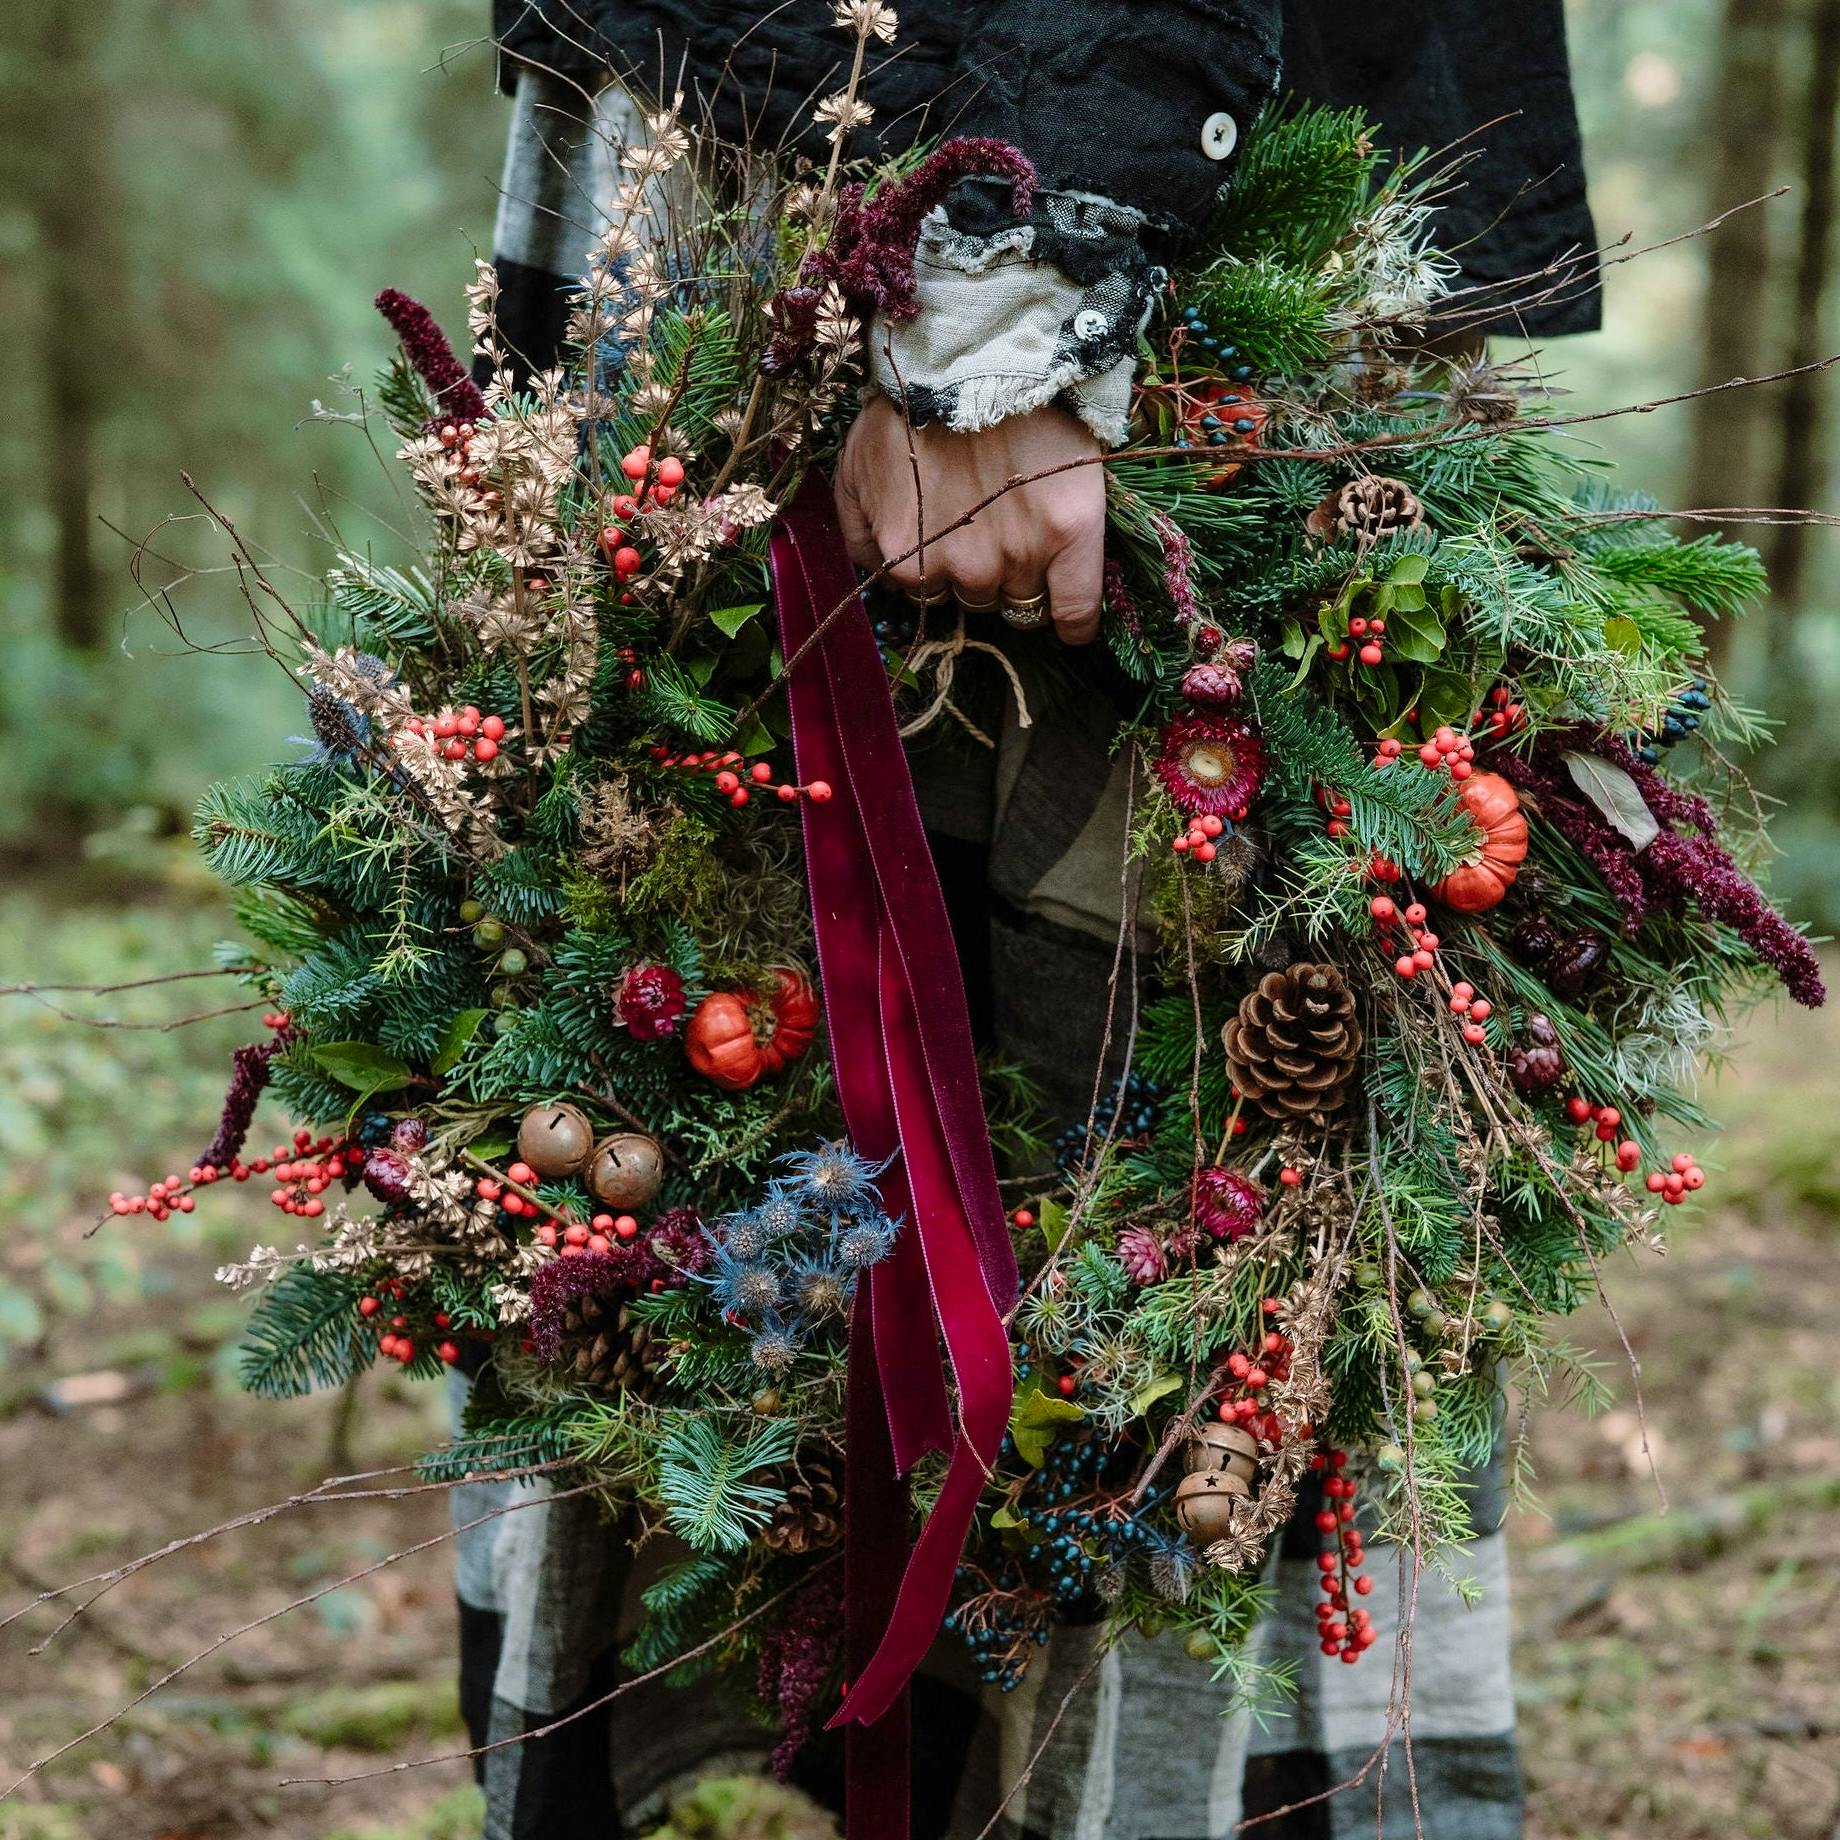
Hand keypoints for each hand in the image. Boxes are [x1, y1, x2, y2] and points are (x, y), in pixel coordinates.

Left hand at [836, 397, 1104, 644]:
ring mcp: (1019, 554)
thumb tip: (874, 569)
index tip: (958, 547)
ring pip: (1021, 599)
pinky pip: (1076, 610)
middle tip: (992, 525)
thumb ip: (858, 531)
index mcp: (910, 560)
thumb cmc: (911, 405)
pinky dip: (1074, 624)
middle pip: (979, 599)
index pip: (932, 599)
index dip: (946, 574)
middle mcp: (964, 568)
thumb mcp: (854, 468)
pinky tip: (1071, 627)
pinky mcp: (1069, 536)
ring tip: (1026, 532)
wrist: (979, 353)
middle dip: (982, 572)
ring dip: (1022, 579)